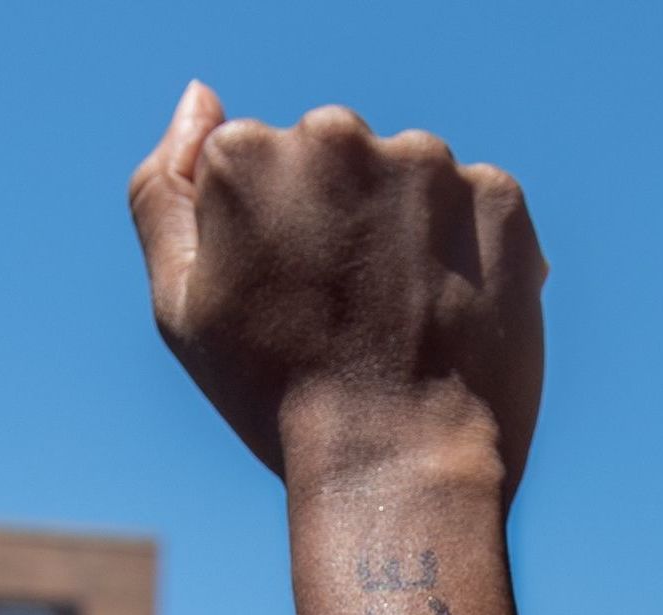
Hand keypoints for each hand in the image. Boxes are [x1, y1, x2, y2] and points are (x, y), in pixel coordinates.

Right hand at [130, 82, 545, 491]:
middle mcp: (335, 135)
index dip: (269, 240)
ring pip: (409, 180)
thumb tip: (200, 98)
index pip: (254, 166)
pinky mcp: (498, 196)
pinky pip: (476, 207)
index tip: (282, 301)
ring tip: (401, 324)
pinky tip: (449, 318)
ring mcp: (426, 162)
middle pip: (334, 161)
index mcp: (245, 153)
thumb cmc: (274, 397)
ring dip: (406, 233)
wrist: (396, 468)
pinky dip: (468, 253)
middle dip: (340, 221)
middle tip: (344, 319)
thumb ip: (164, 191)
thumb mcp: (179, 305)